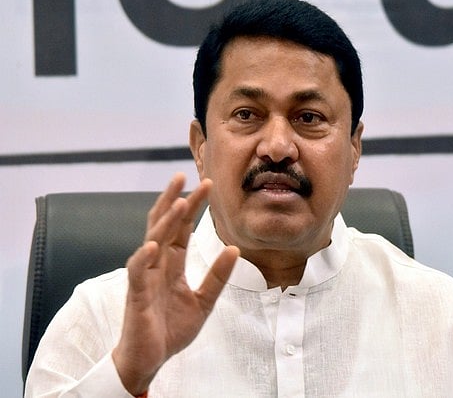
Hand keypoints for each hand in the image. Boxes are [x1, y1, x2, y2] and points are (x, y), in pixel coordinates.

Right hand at [112, 173, 238, 394]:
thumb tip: (234, 249)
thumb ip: (217, 277)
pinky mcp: (136, 296)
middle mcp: (156, 264)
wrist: (150, 359)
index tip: (206, 184)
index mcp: (171, 264)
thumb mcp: (203, 301)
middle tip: (185, 175)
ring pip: (151, 241)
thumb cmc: (170, 329)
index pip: (181, 228)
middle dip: (174, 200)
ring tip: (178, 201)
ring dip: (164, 221)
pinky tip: (152, 245)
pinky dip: (143, 258)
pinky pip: (138, 273)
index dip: (191, 205)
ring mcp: (144, 278)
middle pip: (164, 225)